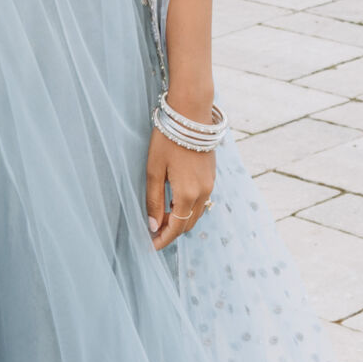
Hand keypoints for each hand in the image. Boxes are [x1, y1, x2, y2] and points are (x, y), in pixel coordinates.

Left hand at [147, 130, 213, 248]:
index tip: (150, 246)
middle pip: (187, 224)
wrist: (191, 115)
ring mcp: (210, 184)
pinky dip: (188, 209)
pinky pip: (201, 201)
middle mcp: (203, 192)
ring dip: (180, 221)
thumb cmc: (168, 140)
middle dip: (171, 232)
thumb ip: (154, 200)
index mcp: (187, 193)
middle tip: (152, 233)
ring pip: (196, 214)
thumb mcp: (154, 170)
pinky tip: (174, 204)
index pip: (175, 227)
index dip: (163, 239)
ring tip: (161, 220)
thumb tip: (153, 225)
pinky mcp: (212, 176)